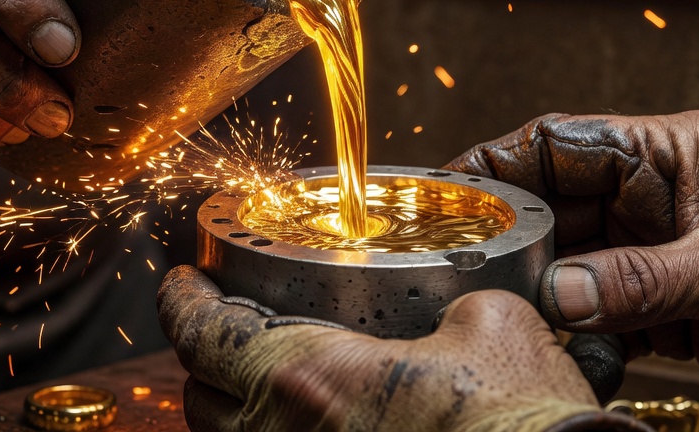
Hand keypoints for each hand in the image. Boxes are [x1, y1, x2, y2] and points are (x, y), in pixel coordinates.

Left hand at [157, 265, 652, 431]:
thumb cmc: (517, 424)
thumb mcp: (492, 329)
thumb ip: (455, 308)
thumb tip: (458, 313)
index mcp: (307, 378)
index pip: (203, 330)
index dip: (182, 299)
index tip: (181, 281)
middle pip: (200, 396)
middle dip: (206, 357)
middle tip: (229, 326)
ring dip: (238, 408)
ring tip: (273, 380)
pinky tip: (317, 424)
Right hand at [445, 111, 698, 417]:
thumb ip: (641, 279)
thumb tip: (557, 292)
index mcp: (669, 153)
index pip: (564, 144)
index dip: (501, 163)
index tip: (448, 188)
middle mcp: (655, 196)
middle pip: (557, 206)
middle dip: (510, 234)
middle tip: (460, 264)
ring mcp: (657, 248)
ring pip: (573, 261)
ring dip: (540, 287)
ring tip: (498, 309)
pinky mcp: (668, 300)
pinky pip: (603, 309)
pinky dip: (577, 328)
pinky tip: (552, 342)